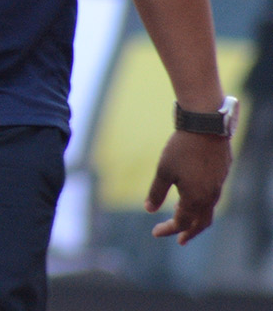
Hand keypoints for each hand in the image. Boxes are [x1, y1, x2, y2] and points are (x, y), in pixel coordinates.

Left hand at [146, 129, 232, 243]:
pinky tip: (195, 199)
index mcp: (195, 199)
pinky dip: (202, 206)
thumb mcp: (163, 171)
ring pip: (209, 210)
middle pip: (201, 223)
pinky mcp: (221, 176)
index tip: (155, 232)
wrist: (206, 128)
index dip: (168, 229)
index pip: (181, 223)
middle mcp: (210, 197)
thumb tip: (149, 209)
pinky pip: (213, 198)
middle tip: (180, 240)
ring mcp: (218, 187)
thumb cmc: (181, 149)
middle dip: (189, 232)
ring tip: (186, 222)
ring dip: (197, 220)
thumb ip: (156, 193)